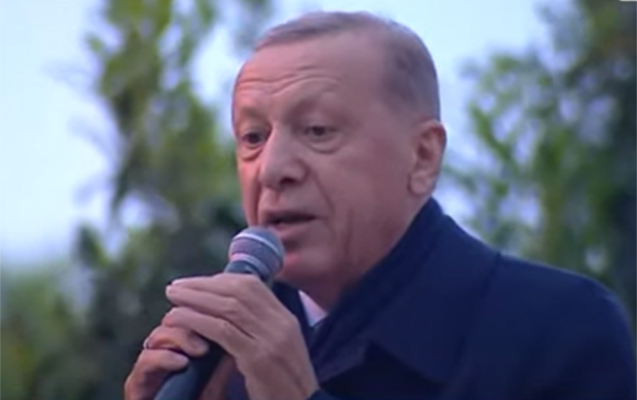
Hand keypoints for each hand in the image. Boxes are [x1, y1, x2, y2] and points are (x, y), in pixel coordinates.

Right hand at [123, 325, 233, 399]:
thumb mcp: (219, 387)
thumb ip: (224, 365)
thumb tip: (240, 334)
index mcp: (186, 352)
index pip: (193, 320)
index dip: (207, 312)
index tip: (227, 316)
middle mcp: (167, 356)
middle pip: (175, 321)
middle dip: (193, 320)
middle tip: (213, 326)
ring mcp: (151, 370)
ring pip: (159, 336)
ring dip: (180, 337)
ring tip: (200, 349)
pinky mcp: (138, 386)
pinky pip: (146, 362)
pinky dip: (162, 358)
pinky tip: (181, 362)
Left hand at [163, 273, 318, 399]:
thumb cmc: (284, 389)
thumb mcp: (278, 353)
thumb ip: (259, 332)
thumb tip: (227, 316)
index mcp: (286, 320)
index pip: (253, 285)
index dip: (221, 280)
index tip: (197, 284)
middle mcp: (281, 324)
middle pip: (238, 291)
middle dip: (203, 285)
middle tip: (176, 286)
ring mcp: (272, 340)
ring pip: (228, 307)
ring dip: (195, 299)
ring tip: (172, 297)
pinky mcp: (259, 359)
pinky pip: (222, 331)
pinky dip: (197, 320)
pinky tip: (179, 319)